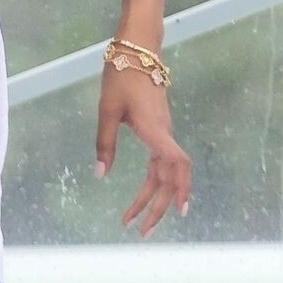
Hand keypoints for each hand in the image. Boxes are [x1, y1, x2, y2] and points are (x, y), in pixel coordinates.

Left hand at [96, 63, 191, 237]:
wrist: (137, 51)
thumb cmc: (121, 77)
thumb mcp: (106, 110)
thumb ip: (105, 143)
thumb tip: (101, 176)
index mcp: (154, 130)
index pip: (176, 163)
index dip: (181, 188)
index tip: (179, 212)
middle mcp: (164, 134)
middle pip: (170, 177)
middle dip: (157, 207)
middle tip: (139, 231)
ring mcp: (163, 132)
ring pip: (165, 172)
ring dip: (153, 197)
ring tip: (133, 220)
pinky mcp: (159, 129)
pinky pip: (162, 162)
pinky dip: (155, 181)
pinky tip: (147, 194)